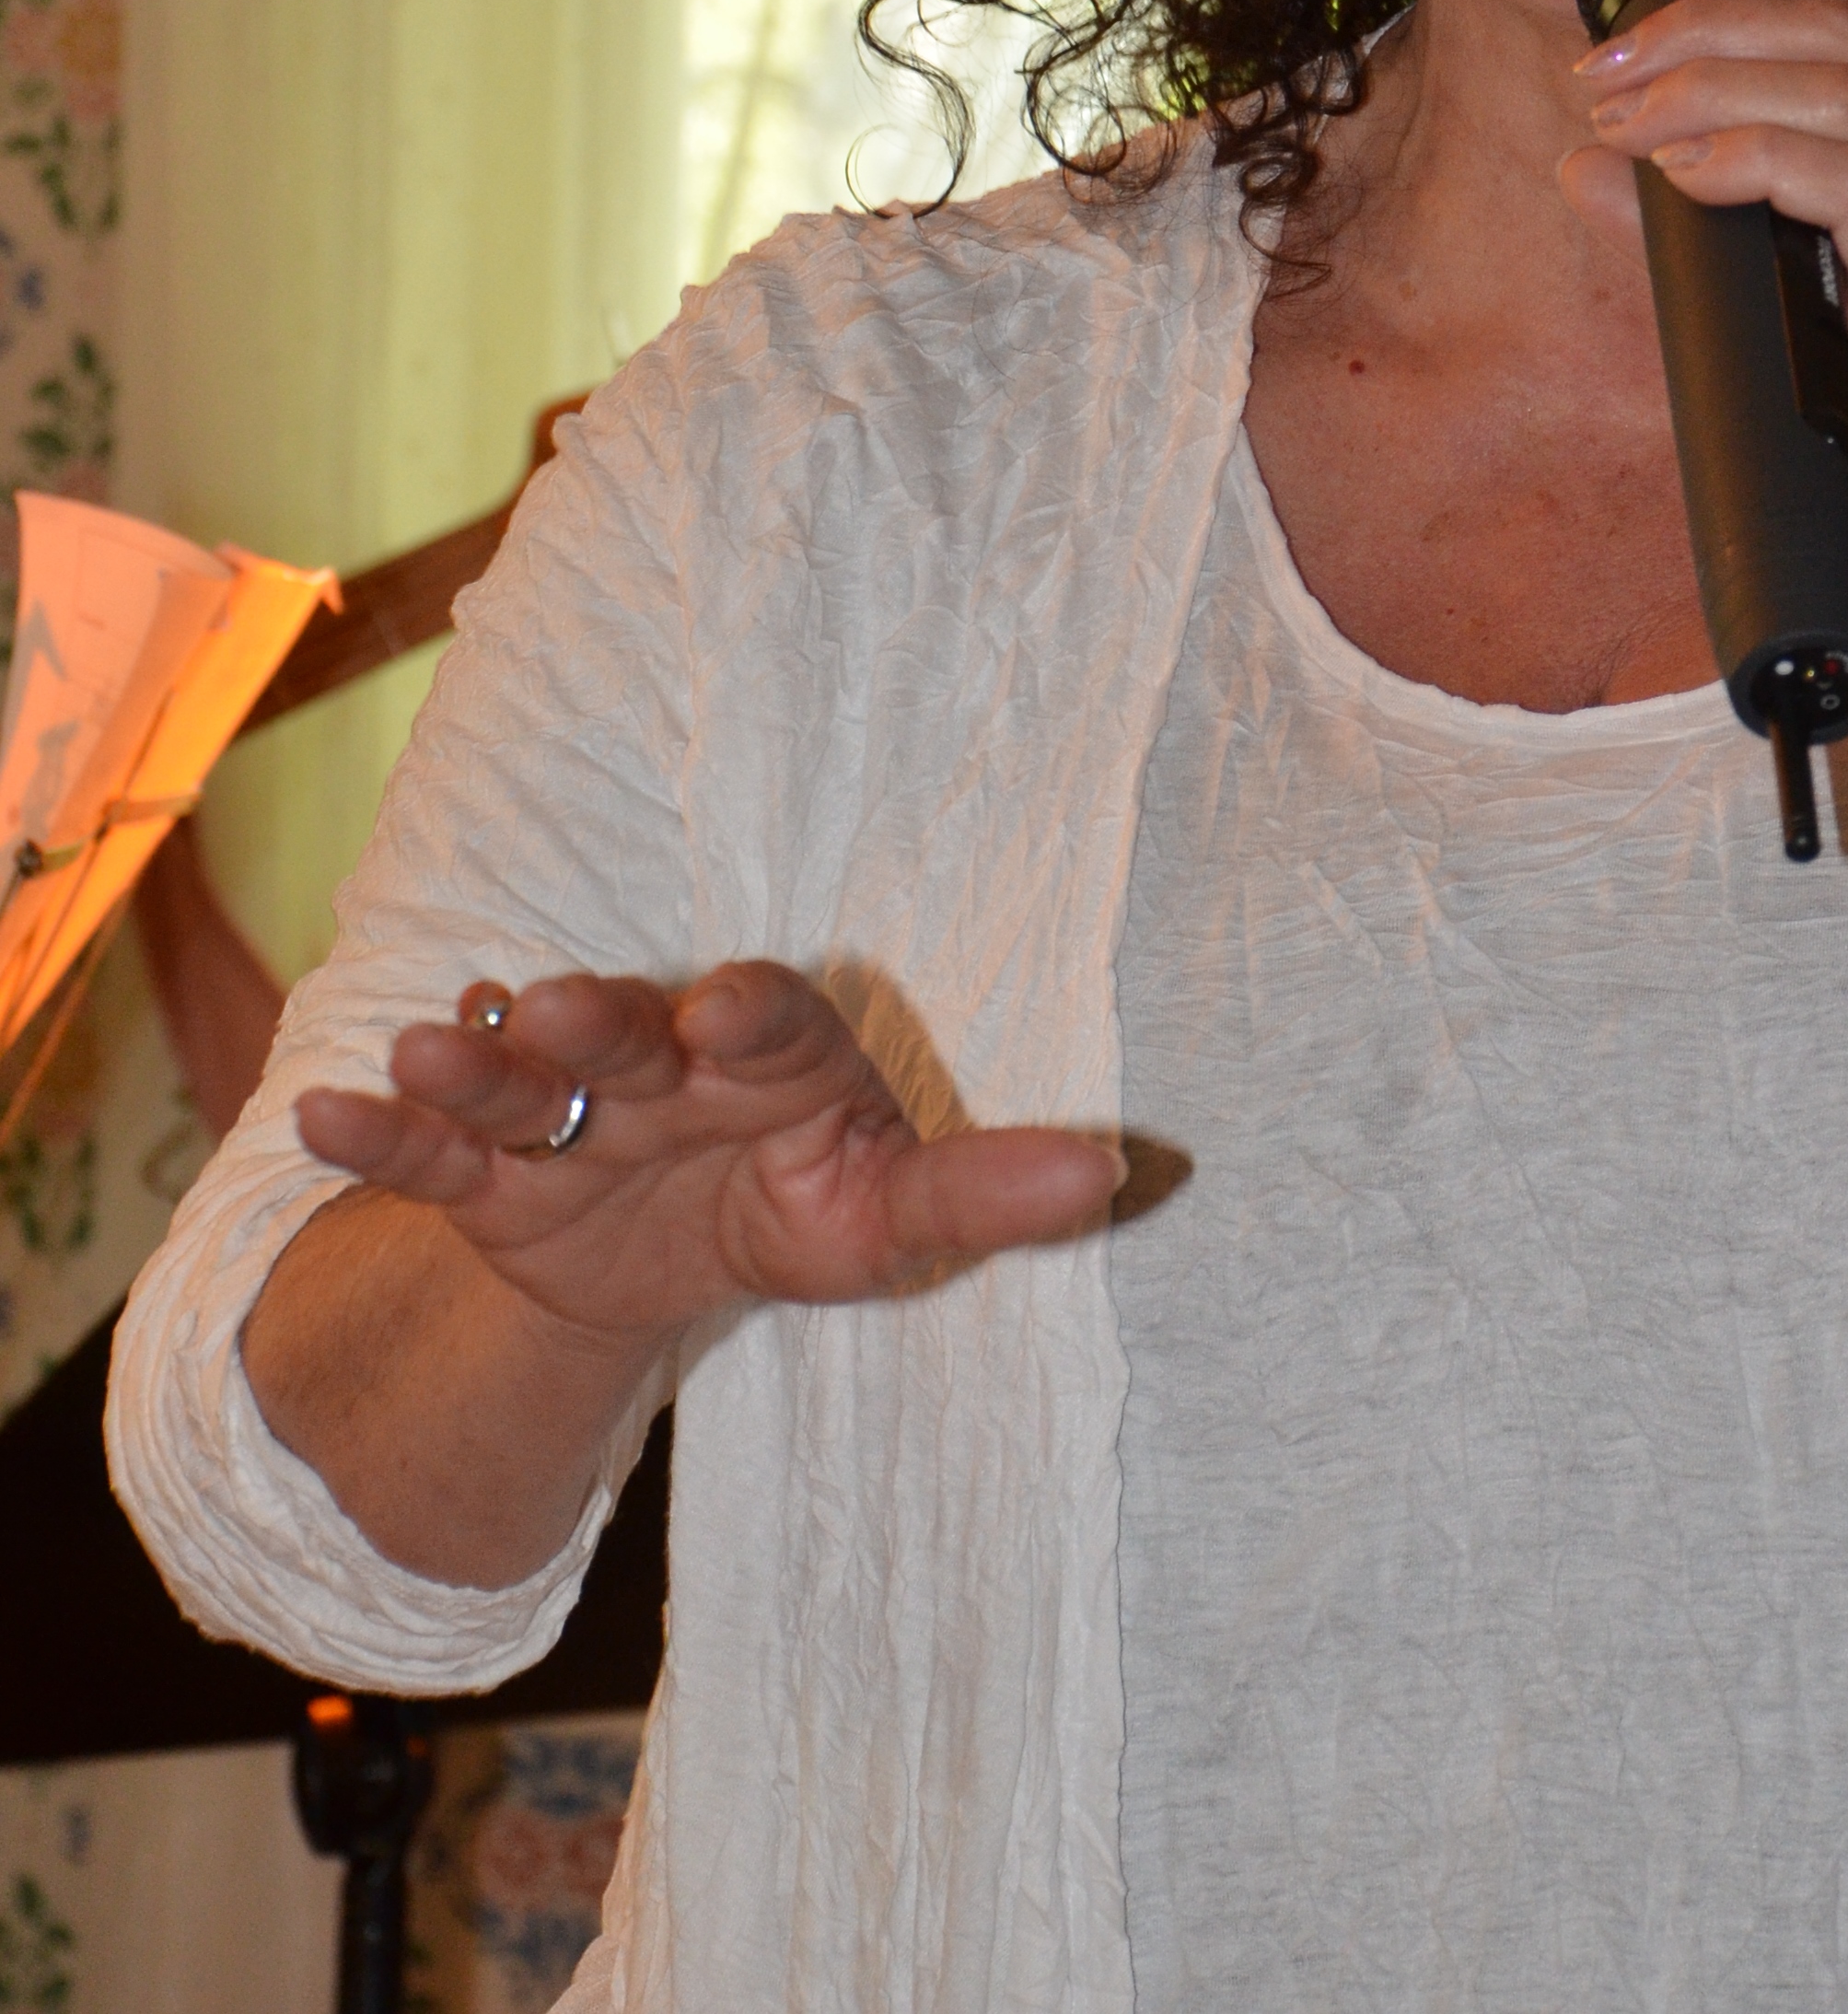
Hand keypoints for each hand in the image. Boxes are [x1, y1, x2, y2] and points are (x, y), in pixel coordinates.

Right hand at [295, 960, 1121, 1360]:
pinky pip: (432, 1149)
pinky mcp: (492, 1169)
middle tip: (563, 1006)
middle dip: (594, 1020)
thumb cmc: (805, 1201)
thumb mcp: (890, 1214)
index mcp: (771, 1058)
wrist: (680, 1248)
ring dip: (477, 1060)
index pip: (765, 1019)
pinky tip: (320, 1113)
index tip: (729, 1005)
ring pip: (521, 1073)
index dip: (750, 1014)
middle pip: (627, 1032)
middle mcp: (663, 1060)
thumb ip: (987, 1189)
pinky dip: (379, 1134)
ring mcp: (569, 1108)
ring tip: (425, 1050)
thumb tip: (1121, 1174)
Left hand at [1558, 0, 1847, 725]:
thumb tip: (1585, 164)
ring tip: (1623, 121)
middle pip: (1842, 18)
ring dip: (1708, 83)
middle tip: (1603, 65)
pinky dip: (1750, 156)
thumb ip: (1691, 226)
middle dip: (1703, 20)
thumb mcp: (1768, 301)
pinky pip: (1846, 180)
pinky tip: (1681, 173)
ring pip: (1841, 82)